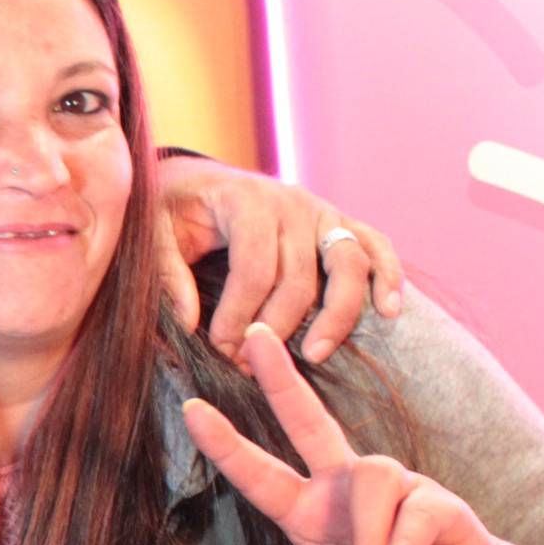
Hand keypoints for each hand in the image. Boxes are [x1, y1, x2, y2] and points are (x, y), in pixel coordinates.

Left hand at [156, 155, 402, 363]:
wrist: (199, 179)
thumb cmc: (175, 209)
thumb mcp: (155, 231)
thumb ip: (167, 274)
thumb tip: (188, 322)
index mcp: (248, 199)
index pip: (254, 268)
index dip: (239, 314)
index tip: (221, 349)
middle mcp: (294, 202)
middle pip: (300, 277)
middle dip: (276, 327)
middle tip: (251, 365)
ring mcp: (323, 211)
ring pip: (348, 264)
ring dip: (337, 314)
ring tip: (314, 355)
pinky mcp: (341, 223)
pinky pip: (376, 246)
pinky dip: (388, 276)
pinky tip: (388, 312)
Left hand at [181, 324, 512, 544]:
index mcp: (309, 513)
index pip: (261, 474)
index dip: (227, 445)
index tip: (190, 409)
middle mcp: (344, 488)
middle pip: (310, 423)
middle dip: (281, 380)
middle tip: (253, 335)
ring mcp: (394, 487)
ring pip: (370, 476)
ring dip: (368, 535)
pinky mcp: (436, 500)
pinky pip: (412, 512)